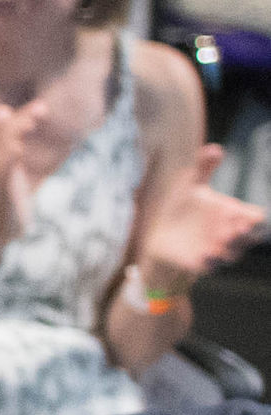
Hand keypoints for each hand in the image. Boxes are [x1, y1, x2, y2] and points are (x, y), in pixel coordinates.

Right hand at [0, 98, 50, 258]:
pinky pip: (2, 173)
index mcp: (1, 160)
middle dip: (21, 118)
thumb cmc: (12, 206)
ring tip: (31, 121)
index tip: (41, 107)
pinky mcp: (0, 193)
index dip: (21, 116)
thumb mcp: (22, 179)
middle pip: (4, 134)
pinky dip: (9, 159)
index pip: (7, 131)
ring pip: (1, 149)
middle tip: (42, 107)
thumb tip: (49, 146)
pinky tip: (18, 148)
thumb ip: (29, 162)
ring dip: (15, 133)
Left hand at [140, 146, 265, 285]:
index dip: (256, 218)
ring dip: (231, 246)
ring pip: (233, 253)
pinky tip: (205, 254)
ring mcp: (217, 250)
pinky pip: (210, 266)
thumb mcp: (191, 185)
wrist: (158, 233)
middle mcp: (230, 234)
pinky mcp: (200, 263)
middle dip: (248, 233)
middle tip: (240, 225)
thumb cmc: (182, 208)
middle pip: (250, 237)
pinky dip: (210, 261)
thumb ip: (204, 167)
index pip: (257, 218)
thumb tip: (215, 148)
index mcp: (233, 215)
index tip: (251, 215)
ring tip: (224, 236)